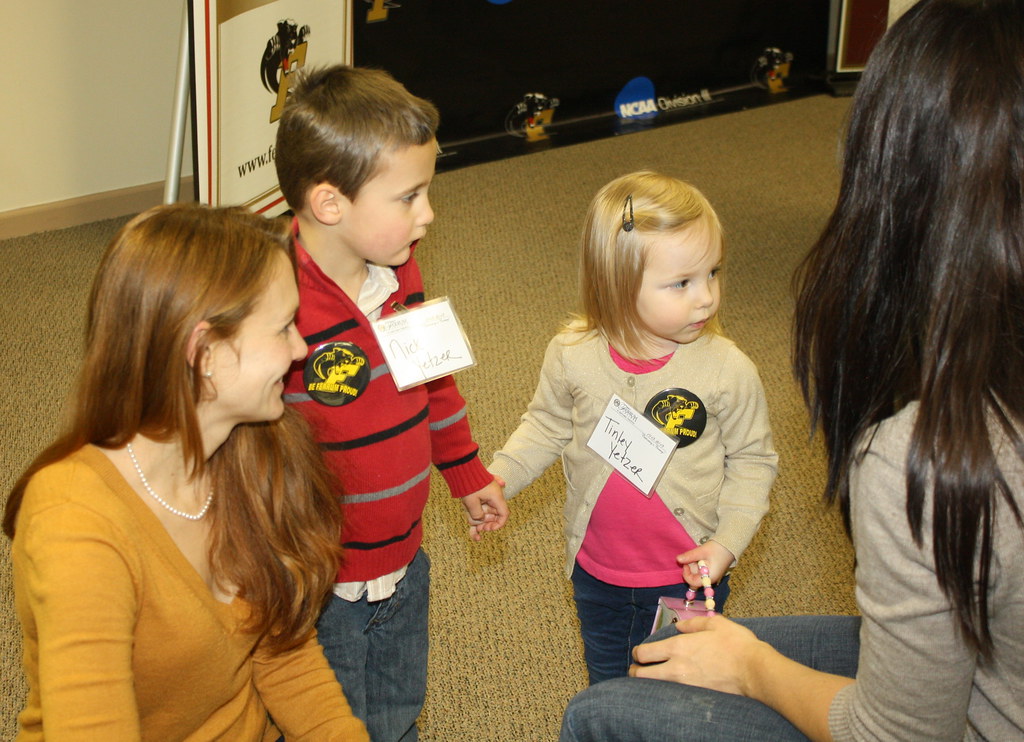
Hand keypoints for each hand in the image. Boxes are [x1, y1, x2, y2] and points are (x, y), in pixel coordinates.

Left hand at [461, 478, 507, 540]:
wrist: (462, 470)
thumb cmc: (468, 484)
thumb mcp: (471, 502)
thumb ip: (477, 515)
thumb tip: (480, 520)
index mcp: (496, 497)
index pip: (504, 514)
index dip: (498, 524)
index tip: (489, 528)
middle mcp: (493, 498)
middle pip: (492, 516)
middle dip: (485, 523)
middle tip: (478, 528)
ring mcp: (486, 498)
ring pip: (483, 513)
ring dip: (476, 518)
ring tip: (468, 515)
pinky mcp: (479, 497)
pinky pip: (479, 510)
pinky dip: (476, 519)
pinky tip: (475, 535)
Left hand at [629, 614, 763, 696]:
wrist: (754, 670)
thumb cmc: (736, 644)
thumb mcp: (714, 623)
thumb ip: (692, 624)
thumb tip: (679, 627)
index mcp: (678, 646)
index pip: (645, 653)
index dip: (637, 654)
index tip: (638, 654)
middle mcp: (676, 667)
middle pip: (642, 675)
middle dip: (635, 672)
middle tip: (636, 669)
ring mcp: (685, 685)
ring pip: (655, 687)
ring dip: (647, 684)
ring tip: (649, 679)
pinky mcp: (695, 696)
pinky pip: (672, 695)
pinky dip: (665, 692)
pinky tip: (669, 688)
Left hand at [677, 540, 733, 587]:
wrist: (729, 544)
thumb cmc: (717, 549)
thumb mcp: (702, 551)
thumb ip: (690, 556)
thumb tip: (677, 559)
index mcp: (709, 577)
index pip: (693, 583)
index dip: (686, 575)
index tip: (686, 564)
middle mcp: (709, 579)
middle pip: (694, 579)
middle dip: (690, 569)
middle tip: (691, 558)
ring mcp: (710, 575)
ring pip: (696, 574)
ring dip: (693, 566)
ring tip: (697, 556)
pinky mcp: (710, 571)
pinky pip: (700, 570)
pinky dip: (697, 564)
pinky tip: (700, 557)